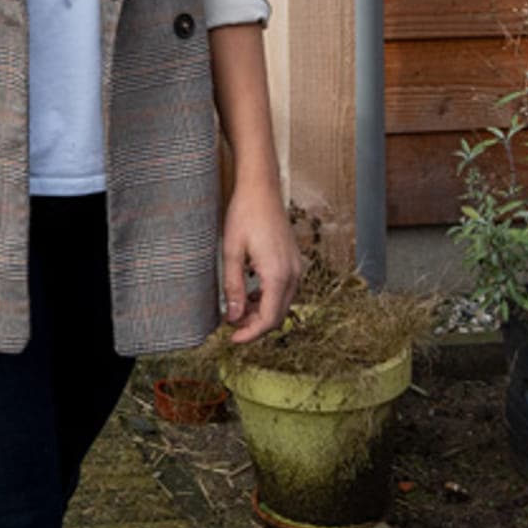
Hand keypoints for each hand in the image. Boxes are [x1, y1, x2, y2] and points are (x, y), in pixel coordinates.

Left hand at [220, 182, 297, 343]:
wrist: (261, 189)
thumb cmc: (244, 215)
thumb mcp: (231, 252)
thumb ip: (233, 287)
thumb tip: (233, 318)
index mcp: (278, 274)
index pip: (269, 319)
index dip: (250, 334)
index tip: (231, 339)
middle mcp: (293, 274)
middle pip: (278, 316)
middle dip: (254, 326)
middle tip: (230, 325)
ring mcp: (297, 267)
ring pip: (282, 304)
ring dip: (261, 313)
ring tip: (236, 310)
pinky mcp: (294, 262)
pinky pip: (284, 290)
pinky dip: (268, 299)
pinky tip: (250, 295)